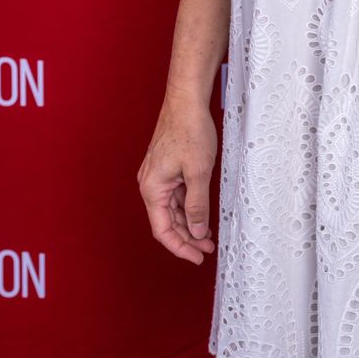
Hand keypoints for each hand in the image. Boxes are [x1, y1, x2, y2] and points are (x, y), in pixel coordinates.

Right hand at [137, 86, 217, 264]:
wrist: (187, 100)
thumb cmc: (190, 130)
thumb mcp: (199, 172)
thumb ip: (197, 205)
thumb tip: (197, 231)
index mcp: (152, 188)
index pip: (162, 230)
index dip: (180, 247)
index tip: (197, 257)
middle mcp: (150, 184)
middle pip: (166, 221)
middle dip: (187, 237)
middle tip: (208, 248)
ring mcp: (158, 175)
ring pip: (171, 209)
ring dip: (189, 223)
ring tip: (208, 235)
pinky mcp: (166, 167)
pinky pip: (175, 195)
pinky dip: (188, 207)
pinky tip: (202, 213)